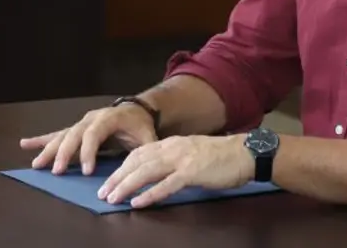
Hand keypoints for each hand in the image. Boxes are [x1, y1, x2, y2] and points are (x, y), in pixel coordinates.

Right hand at [19, 104, 157, 175]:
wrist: (136, 109)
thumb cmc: (141, 125)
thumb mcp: (148, 137)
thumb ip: (145, 151)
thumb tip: (144, 168)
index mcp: (108, 118)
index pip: (94, 134)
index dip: (88, 152)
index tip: (86, 171)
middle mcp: (91, 118)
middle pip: (73, 134)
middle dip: (63, 153)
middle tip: (56, 171)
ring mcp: (81, 122)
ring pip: (62, 135)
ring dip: (48, 149)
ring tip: (36, 164)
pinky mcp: (76, 129)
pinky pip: (57, 134)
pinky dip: (41, 140)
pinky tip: (25, 143)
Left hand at [98, 134, 252, 208]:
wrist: (244, 153)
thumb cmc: (219, 157)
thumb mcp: (190, 152)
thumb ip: (172, 159)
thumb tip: (155, 172)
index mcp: (170, 144)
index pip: (138, 153)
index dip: (121, 167)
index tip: (109, 180)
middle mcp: (171, 148)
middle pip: (136, 162)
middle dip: (117, 178)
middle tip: (103, 193)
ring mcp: (181, 160)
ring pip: (146, 171)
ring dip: (126, 185)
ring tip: (113, 198)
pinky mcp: (192, 173)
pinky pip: (166, 184)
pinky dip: (150, 194)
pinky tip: (138, 202)